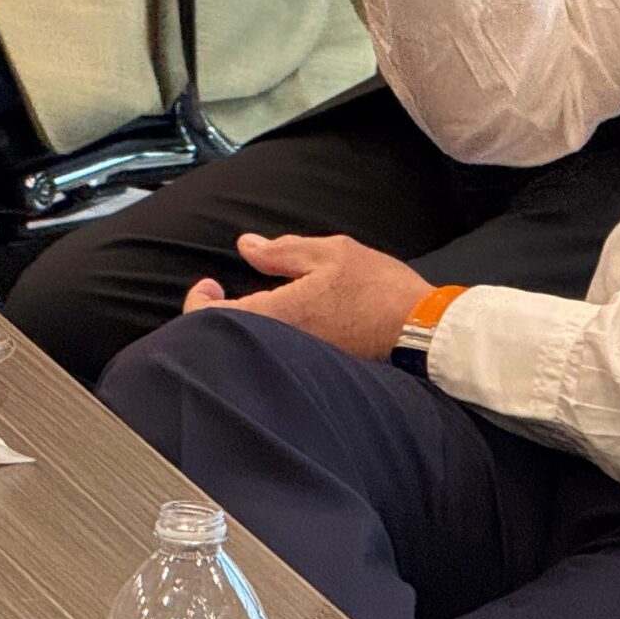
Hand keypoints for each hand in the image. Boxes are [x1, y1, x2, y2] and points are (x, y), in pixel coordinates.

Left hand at [181, 234, 434, 360]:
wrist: (420, 333)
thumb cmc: (379, 290)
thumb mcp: (333, 253)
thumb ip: (282, 250)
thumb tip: (246, 246)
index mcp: (279, 313)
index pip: (212, 317)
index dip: (199, 300)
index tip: (209, 283)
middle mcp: (281, 345)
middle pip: (228, 338)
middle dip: (217, 314)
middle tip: (222, 291)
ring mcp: (296, 362)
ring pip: (251, 348)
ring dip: (242, 327)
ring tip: (250, 303)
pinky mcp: (313, 371)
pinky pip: (274, 356)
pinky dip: (266, 340)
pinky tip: (281, 323)